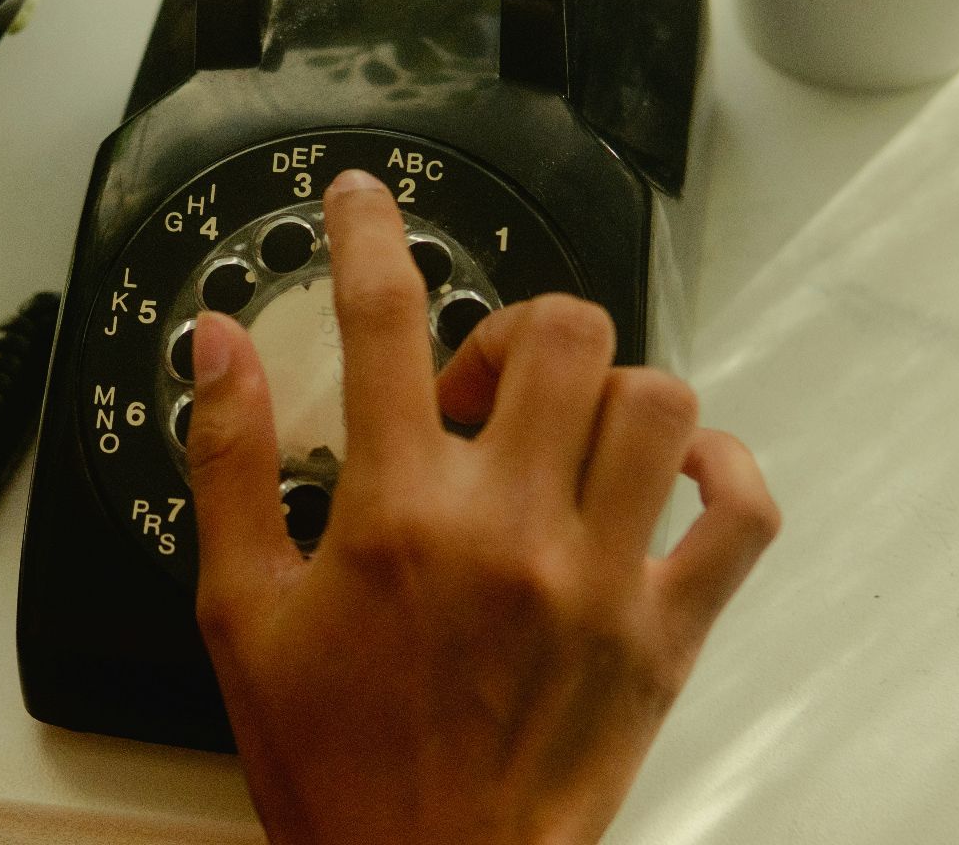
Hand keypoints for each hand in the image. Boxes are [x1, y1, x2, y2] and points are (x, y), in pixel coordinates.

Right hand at [188, 169, 778, 844]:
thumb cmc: (331, 759)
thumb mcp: (238, 608)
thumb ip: (230, 460)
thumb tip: (217, 345)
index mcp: (395, 517)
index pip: (382, 320)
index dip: (369, 232)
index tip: (363, 200)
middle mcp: (508, 531)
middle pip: (558, 334)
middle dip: (509, 331)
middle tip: (466, 390)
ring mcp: (600, 579)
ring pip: (655, 400)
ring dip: (601, 388)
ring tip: (551, 434)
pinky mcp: (663, 633)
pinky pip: (741, 513)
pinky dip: (719, 467)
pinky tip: (667, 468)